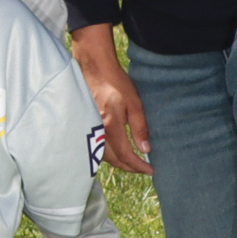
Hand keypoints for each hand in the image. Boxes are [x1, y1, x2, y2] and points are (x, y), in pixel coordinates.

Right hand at [69, 24, 153, 175]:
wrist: (94, 68)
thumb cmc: (115, 82)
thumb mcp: (134, 103)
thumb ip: (140, 127)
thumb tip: (146, 150)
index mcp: (110, 125)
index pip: (125, 155)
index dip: (138, 166)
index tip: (151, 170)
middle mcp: (96, 131)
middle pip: (113, 159)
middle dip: (129, 167)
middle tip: (144, 169)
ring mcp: (89, 128)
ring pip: (103, 155)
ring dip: (119, 162)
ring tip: (132, 162)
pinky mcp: (86, 124)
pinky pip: (97, 146)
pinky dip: (109, 154)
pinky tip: (116, 152)